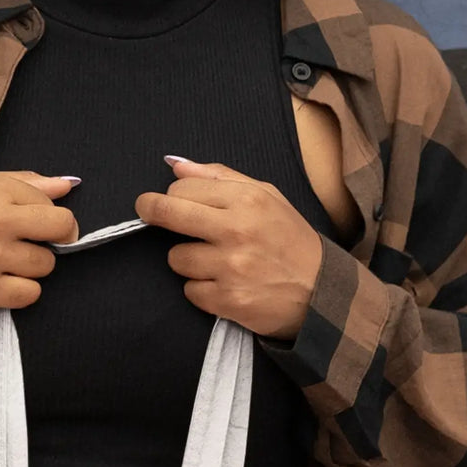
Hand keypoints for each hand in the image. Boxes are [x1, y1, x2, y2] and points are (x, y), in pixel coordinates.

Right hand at [0, 169, 80, 312]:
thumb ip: (23, 181)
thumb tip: (68, 185)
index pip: (51, 203)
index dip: (46, 213)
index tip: (32, 222)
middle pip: (61, 231)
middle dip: (56, 238)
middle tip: (37, 243)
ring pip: (45, 266)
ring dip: (32, 266)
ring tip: (6, 261)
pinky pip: (30, 295)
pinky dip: (22, 291)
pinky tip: (3, 282)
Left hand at [133, 157, 324, 341]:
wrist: (320, 292)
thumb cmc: (289, 240)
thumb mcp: (266, 196)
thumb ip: (220, 177)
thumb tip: (176, 165)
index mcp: (247, 200)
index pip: (183, 188)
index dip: (173, 194)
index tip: (172, 200)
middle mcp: (237, 231)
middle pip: (169, 214)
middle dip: (151, 211)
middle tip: (146, 211)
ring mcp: (230, 268)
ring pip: (176, 258)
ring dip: (187, 260)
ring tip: (213, 261)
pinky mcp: (227, 301)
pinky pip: (189, 291)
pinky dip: (200, 289)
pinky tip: (222, 285)